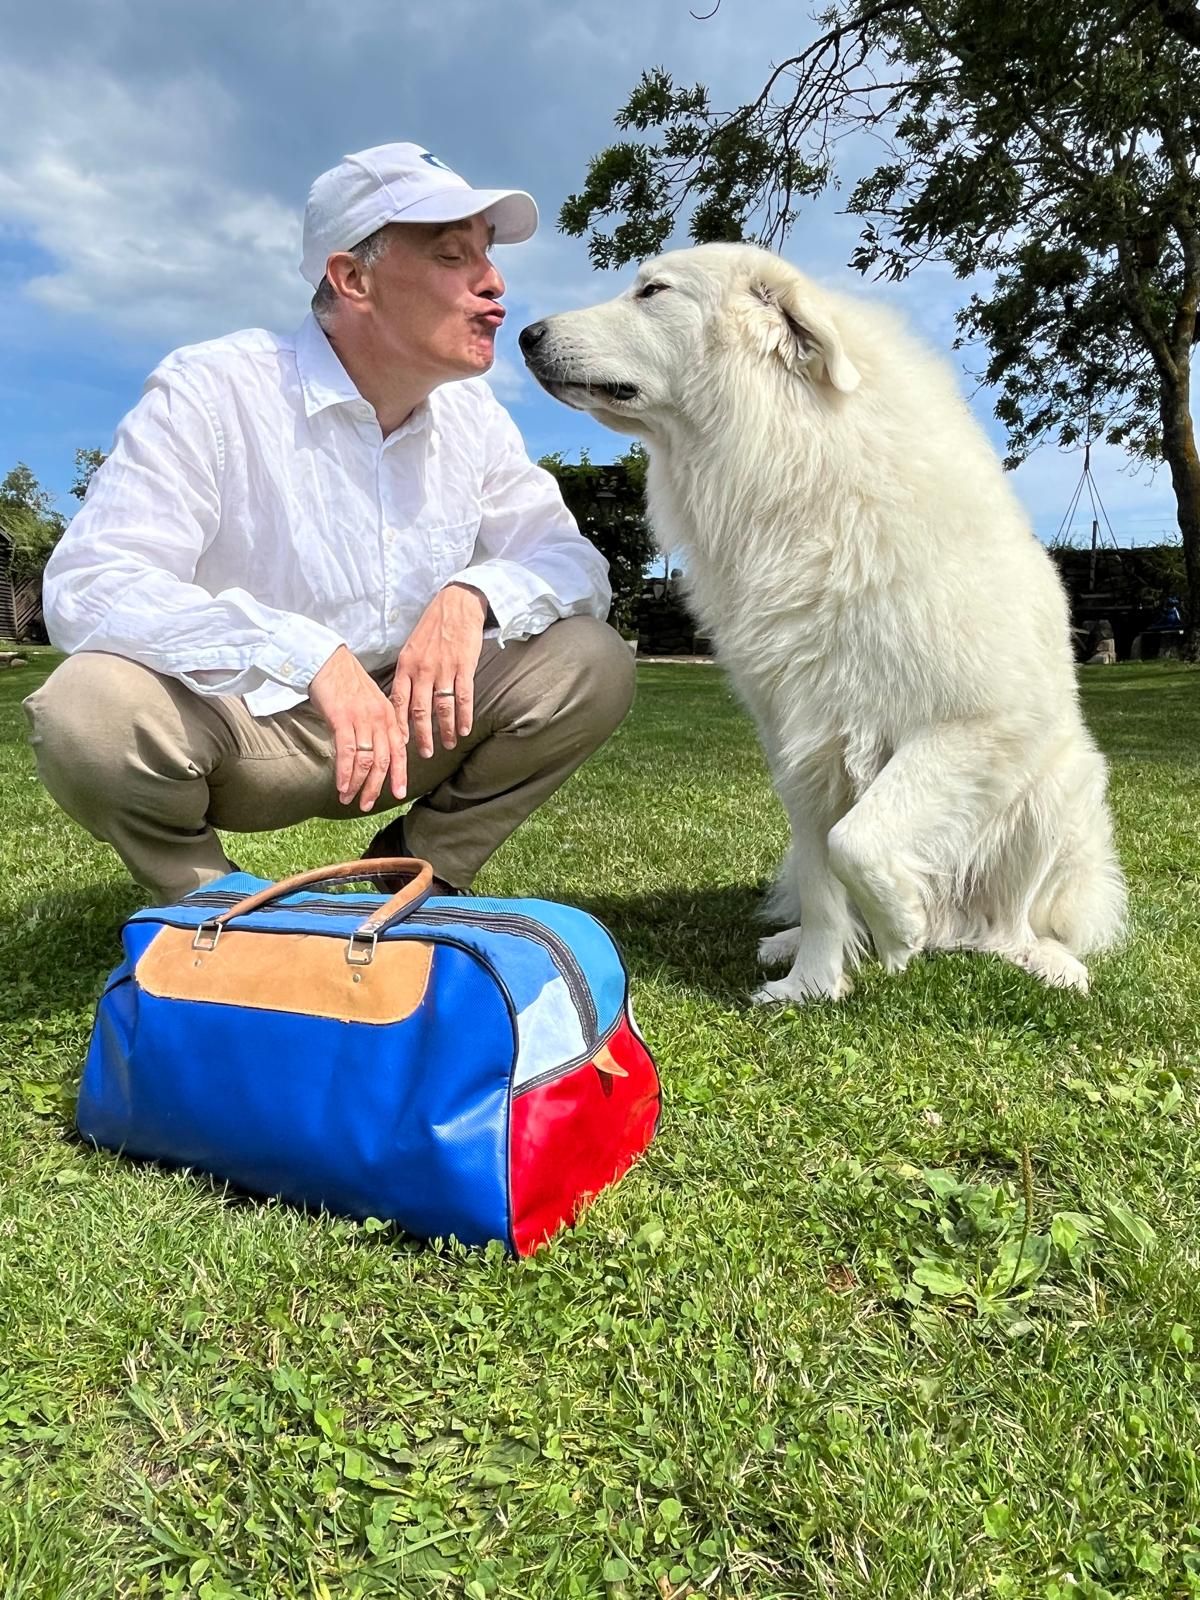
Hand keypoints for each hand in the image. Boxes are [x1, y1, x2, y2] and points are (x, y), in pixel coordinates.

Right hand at [308, 645, 408, 810]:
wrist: (328, 661)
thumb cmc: (346, 682)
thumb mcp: (372, 702)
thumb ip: (380, 724)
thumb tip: (385, 747)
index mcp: (388, 715)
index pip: (398, 750)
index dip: (399, 774)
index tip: (398, 793)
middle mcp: (379, 719)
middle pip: (384, 761)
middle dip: (376, 786)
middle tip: (368, 805)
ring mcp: (362, 720)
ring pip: (366, 760)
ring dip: (358, 784)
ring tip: (350, 799)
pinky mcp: (342, 719)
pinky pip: (347, 752)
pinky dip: (345, 773)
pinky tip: (341, 786)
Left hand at [392, 584, 487, 759]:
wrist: (456, 604)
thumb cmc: (433, 626)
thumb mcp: (411, 647)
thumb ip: (407, 673)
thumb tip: (403, 699)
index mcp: (405, 665)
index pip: (397, 702)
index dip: (399, 725)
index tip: (400, 743)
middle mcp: (422, 670)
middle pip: (419, 711)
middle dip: (421, 736)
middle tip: (424, 754)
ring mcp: (443, 669)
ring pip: (441, 708)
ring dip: (446, 730)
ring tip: (448, 745)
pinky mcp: (464, 666)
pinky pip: (463, 697)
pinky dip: (464, 716)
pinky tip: (465, 729)